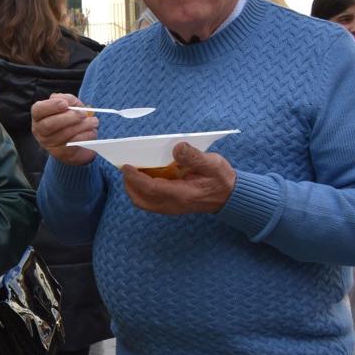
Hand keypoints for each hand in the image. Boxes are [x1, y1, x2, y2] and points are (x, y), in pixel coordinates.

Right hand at [31, 94, 98, 165]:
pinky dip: (86, 136)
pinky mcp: (61, 153)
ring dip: (82, 126)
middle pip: (49, 124)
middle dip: (69, 117)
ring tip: (93, 121)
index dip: (51, 106)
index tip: (65, 104)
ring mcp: (49, 144)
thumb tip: (67, 101)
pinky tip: (92, 131)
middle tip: (83, 114)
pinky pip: (74, 144)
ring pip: (64, 135)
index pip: (38, 110)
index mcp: (39, 116)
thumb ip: (67, 99)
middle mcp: (40, 131)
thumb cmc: (70, 118)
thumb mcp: (69, 105)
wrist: (77, 140)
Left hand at [121, 143, 235, 214]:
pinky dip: (141, 190)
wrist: (229, 196)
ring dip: (133, 187)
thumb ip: (194, 157)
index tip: (126, 166)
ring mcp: (170, 208)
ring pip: (142, 202)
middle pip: (141, 199)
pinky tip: (144, 176)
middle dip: (129, 183)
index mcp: (182, 194)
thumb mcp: (213, 163)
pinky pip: (148, 201)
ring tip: (132, 171)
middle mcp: (172, 204)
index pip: (151, 189)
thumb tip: (177, 147)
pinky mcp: (169, 206)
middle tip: (126, 167)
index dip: (135, 177)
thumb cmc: (220, 179)